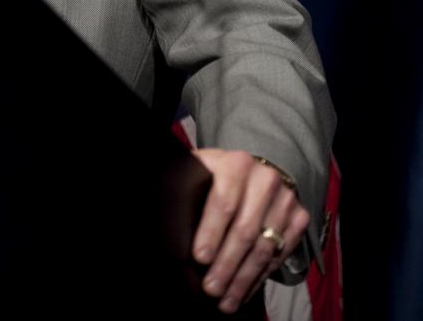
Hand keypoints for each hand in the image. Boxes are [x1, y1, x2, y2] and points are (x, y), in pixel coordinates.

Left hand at [190, 148, 308, 313]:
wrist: (251, 172)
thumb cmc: (211, 177)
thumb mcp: (197, 173)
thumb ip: (184, 189)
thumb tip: (167, 226)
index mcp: (235, 164)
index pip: (223, 202)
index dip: (211, 232)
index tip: (199, 258)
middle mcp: (265, 179)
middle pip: (245, 230)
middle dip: (226, 265)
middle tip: (210, 289)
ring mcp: (286, 199)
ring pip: (263, 248)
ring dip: (243, 279)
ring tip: (225, 301)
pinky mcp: (299, 218)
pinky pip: (278, 255)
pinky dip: (259, 277)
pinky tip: (243, 292)